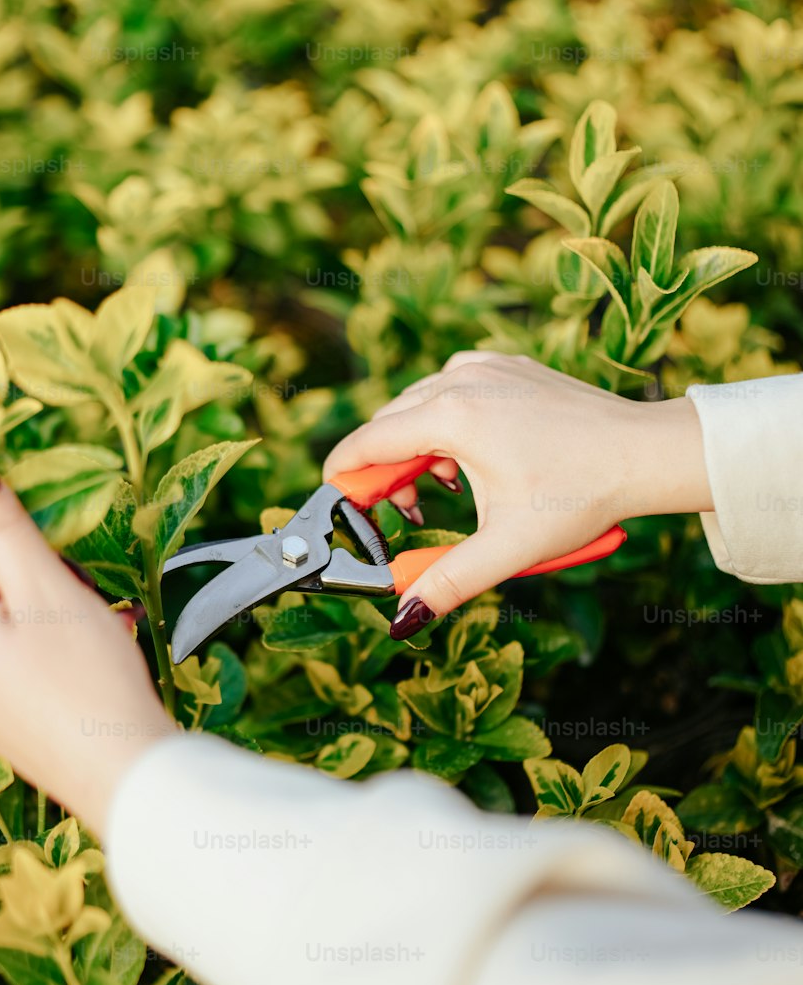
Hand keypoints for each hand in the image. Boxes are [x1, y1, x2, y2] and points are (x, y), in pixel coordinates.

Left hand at [0, 444, 173, 839]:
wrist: (128, 777)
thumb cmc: (90, 685)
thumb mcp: (47, 588)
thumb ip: (2, 522)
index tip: (48, 542)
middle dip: (23, 560)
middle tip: (73, 589)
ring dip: (43, 592)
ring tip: (87, 621)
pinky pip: (8, 638)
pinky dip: (48, 626)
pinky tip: (88, 644)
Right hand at [324, 354, 712, 638]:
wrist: (645, 454)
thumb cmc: (582, 495)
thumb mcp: (508, 547)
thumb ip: (447, 582)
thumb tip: (403, 617)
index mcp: (452, 416)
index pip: (366, 444)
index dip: (344, 482)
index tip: (339, 511)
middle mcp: (462, 379)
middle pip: (389, 425)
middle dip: (384, 474)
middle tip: (403, 518)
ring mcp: (486, 367)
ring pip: (419, 407)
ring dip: (415, 450)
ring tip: (439, 494)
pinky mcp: (507, 367)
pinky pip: (452, 392)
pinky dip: (445, 427)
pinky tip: (468, 463)